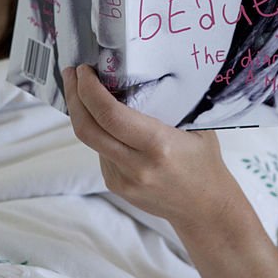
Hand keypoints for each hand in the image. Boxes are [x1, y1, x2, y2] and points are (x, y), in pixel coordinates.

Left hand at [62, 65, 244, 231]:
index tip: (84, 70)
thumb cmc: (204, 161)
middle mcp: (136, 165)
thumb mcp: (195, 125)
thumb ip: (167, 104)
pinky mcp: (116, 186)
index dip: (90, 90)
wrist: (205, 207)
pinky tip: (106, 122)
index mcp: (158, 145)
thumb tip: (134, 75)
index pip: (110, 115)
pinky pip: (100, 153)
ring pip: (90, 140)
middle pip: (87, 128)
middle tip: (71, 73)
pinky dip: (99, 133)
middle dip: (74, 96)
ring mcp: (123, 179)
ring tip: (85, 91)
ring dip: (83, 113)